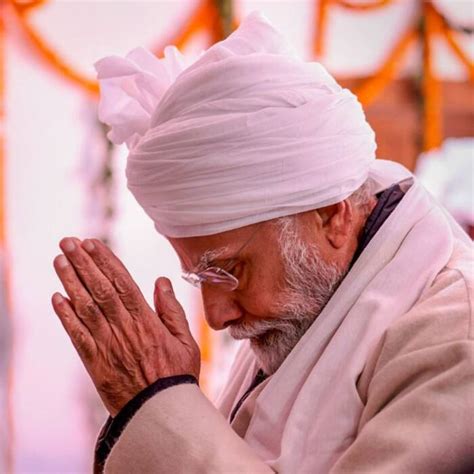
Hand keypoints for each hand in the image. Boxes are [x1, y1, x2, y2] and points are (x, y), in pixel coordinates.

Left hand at [51, 237, 199, 416]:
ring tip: (59, 260)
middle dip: (84, 263)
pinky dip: (66, 317)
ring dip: (71, 282)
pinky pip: (77, 336)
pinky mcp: (95, 362)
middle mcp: (125, 329)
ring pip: (86, 308)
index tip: (93, 244)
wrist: (160, 413)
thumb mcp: (186, 341)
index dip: (107, 262)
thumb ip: (172, 310)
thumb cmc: (176, 375)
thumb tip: (161, 281)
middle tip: (69, 242)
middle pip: (101, 290)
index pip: (123, 284)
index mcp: (148, 322)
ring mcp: (108, 345)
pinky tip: (57, 298)